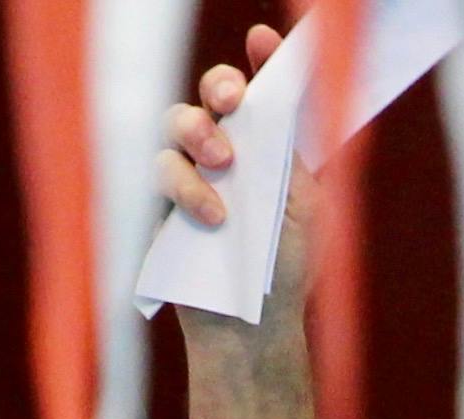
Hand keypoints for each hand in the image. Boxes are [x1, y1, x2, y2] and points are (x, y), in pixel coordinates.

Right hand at [154, 22, 317, 327]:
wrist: (252, 332)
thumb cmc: (286, 272)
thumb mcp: (305, 210)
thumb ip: (290, 159)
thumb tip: (275, 107)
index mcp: (267, 150)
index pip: (261, 95)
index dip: (261, 62)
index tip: (263, 41)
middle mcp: (227, 155)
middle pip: (210, 96)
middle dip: (218, 86)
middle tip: (231, 100)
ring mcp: (190, 178)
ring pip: (175, 127)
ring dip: (197, 137)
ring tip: (223, 168)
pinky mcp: (161, 208)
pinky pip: (158, 173)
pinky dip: (187, 187)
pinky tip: (211, 215)